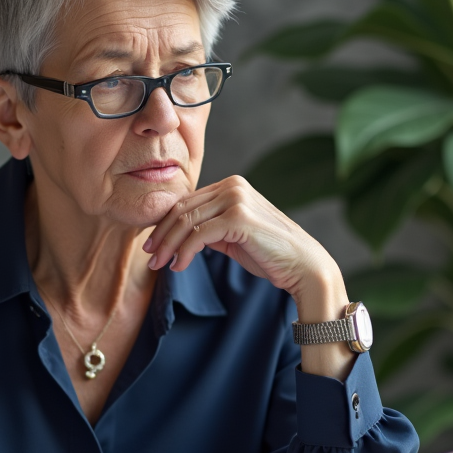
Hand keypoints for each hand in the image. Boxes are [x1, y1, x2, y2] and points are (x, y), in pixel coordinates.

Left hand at [143, 176, 354, 379]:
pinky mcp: (239, 217)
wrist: (303, 265)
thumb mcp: (233, 236)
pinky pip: (199, 235)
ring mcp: (236, 199)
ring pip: (187, 222)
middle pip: (182, 209)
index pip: (186, 201)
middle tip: (149, 258)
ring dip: (168, 246)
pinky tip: (179, 267)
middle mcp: (233, 186)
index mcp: (232, 185)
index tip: (152, 245)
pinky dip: (184, 252)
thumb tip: (179, 234)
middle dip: (161, 236)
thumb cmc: (270, 254)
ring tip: (159, 266)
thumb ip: (210, 228)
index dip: (164, 224)